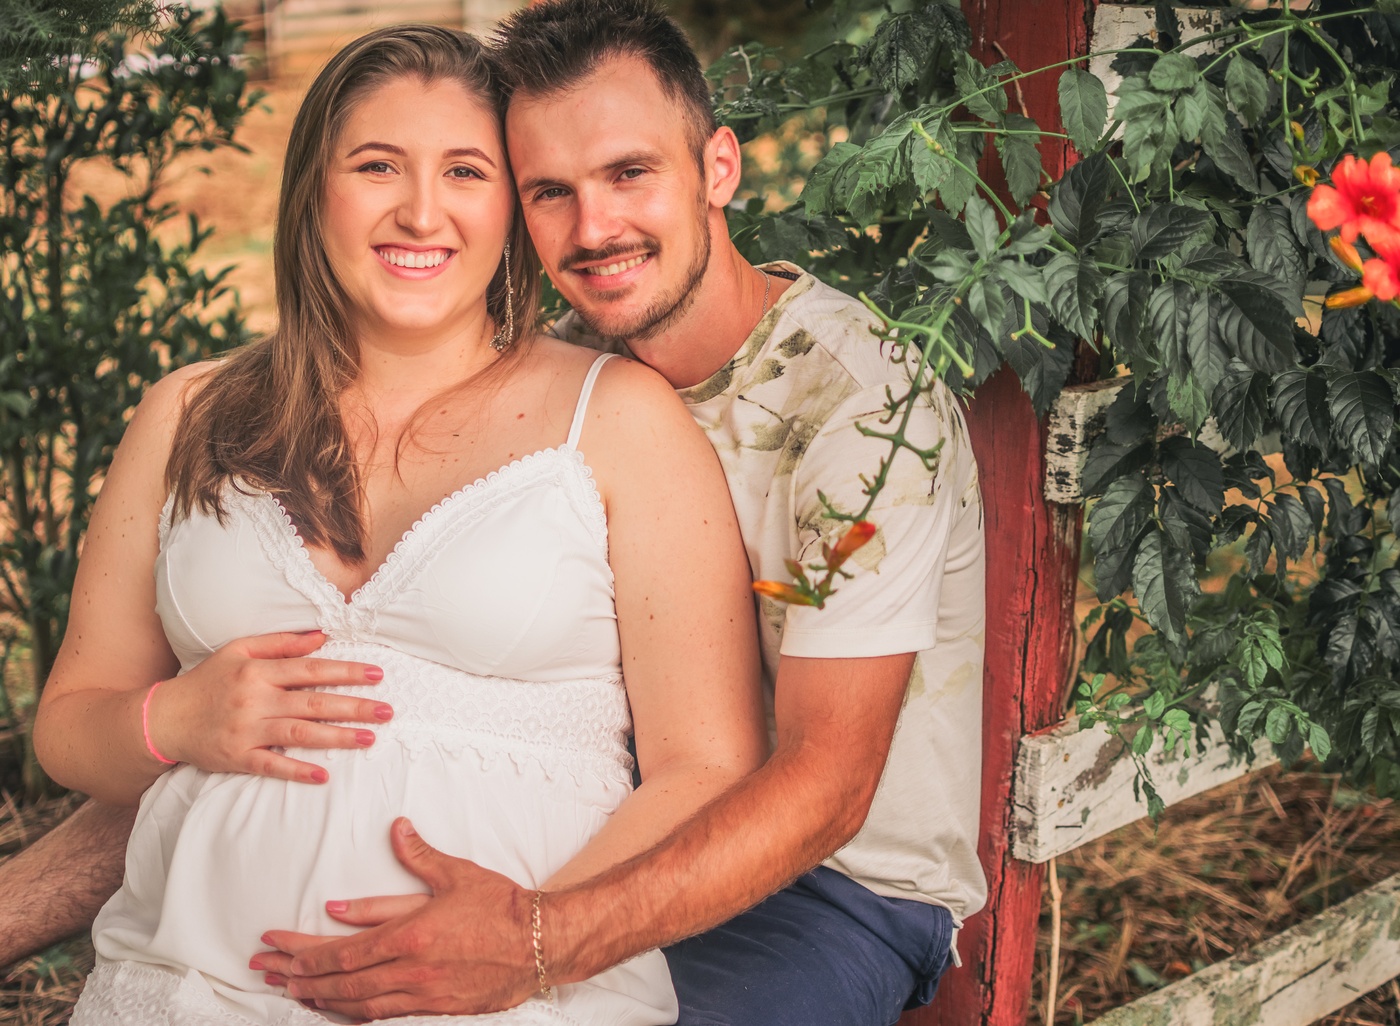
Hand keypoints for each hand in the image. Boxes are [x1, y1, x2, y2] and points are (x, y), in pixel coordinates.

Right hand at [148, 630, 391, 783]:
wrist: (163, 718)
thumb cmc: (206, 681)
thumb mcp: (238, 651)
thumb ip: (281, 644)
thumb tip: (322, 636)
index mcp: (258, 672)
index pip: (311, 670)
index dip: (346, 672)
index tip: (377, 675)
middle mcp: (255, 700)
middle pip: (313, 703)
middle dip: (354, 706)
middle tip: (387, 711)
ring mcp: (246, 731)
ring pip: (299, 734)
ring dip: (337, 737)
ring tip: (369, 739)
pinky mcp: (237, 758)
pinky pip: (271, 766)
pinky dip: (297, 771)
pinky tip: (323, 774)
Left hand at [255, 818, 539, 1019]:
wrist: (540, 942)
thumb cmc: (500, 906)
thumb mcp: (457, 874)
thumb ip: (419, 855)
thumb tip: (396, 830)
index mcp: (410, 935)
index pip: (340, 951)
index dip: (301, 951)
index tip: (273, 946)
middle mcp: (409, 971)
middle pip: (339, 982)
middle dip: (297, 976)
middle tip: (265, 972)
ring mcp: (421, 995)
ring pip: (356, 1005)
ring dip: (319, 999)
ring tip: (292, 992)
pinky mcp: (436, 1010)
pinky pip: (383, 1018)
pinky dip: (353, 1014)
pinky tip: (340, 1010)